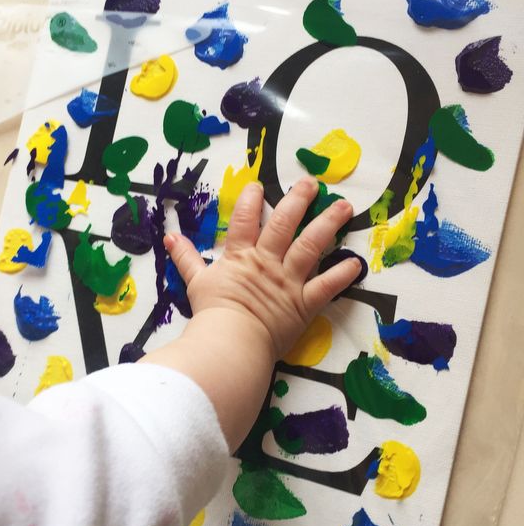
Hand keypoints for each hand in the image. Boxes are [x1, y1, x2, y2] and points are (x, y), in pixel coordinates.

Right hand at [164, 178, 358, 362]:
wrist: (230, 342)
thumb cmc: (212, 314)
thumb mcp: (196, 282)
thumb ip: (186, 258)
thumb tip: (169, 237)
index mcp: (241, 256)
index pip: (246, 220)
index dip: (251, 200)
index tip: (259, 186)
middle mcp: (268, 262)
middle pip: (284, 224)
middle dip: (298, 200)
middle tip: (311, 182)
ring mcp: (288, 281)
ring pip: (311, 245)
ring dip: (328, 224)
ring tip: (343, 206)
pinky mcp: (304, 303)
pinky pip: (327, 286)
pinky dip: (342, 274)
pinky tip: (356, 262)